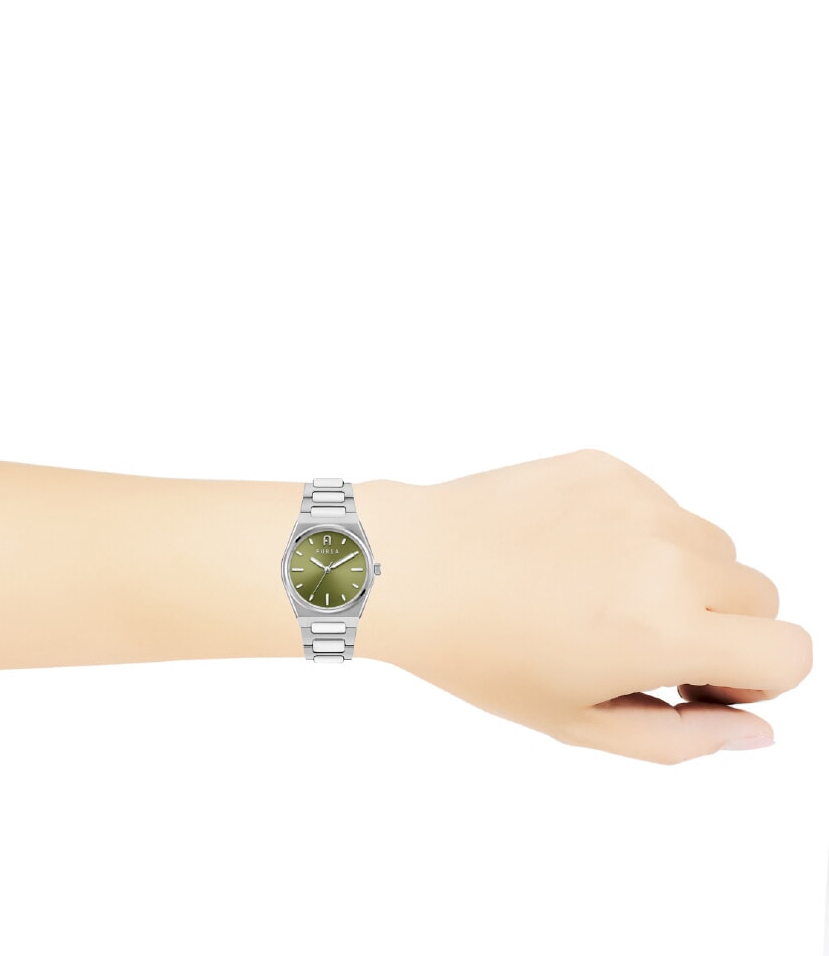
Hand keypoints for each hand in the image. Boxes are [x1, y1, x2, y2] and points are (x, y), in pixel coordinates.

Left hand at [357, 451, 812, 764]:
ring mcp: (639, 502)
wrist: (412, 567)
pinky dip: (640, 534)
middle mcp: (668, 556)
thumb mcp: (580, 722)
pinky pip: (662, 505)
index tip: (699, 678)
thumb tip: (756, 728)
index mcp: (667, 629)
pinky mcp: (609, 466)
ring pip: (714, 545)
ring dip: (685, 575)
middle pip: (761, 594)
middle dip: (724, 626)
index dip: (757, 677)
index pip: (792, 651)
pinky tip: (574, 554)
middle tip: (646, 640)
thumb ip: (683, 737)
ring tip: (601, 595)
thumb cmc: (483, 654)